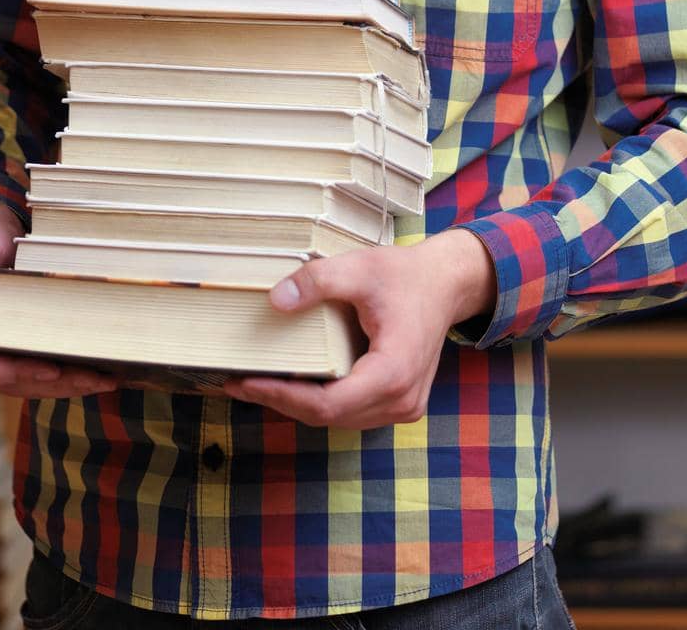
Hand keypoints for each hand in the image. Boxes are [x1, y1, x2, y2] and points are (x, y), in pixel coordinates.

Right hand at [0, 199, 119, 397]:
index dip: (9, 373)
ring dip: (64, 386)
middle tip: (92, 378)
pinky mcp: (10, 356)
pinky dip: (64, 378)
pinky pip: (34, 375)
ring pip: (25, 384)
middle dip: (51, 384)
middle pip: (7, 381)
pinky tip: (95, 374)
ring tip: (102, 380)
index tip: (49, 369)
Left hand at [223, 229, 495, 429]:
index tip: (245, 382)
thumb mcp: (361, 268)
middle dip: (281, 402)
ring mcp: (403, 407)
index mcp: (392, 373)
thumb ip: (318, 281)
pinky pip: (352, 411)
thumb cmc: (406, 276)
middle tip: (239, 383)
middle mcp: (401, 401)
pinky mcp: (400, 403)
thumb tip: (275, 301)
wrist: (447, 284)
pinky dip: (320, 400)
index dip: (282, 397)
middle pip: (329, 416)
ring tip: (258, 383)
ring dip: (298, 404)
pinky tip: (293, 382)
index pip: (327, 404)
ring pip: (339, 419)